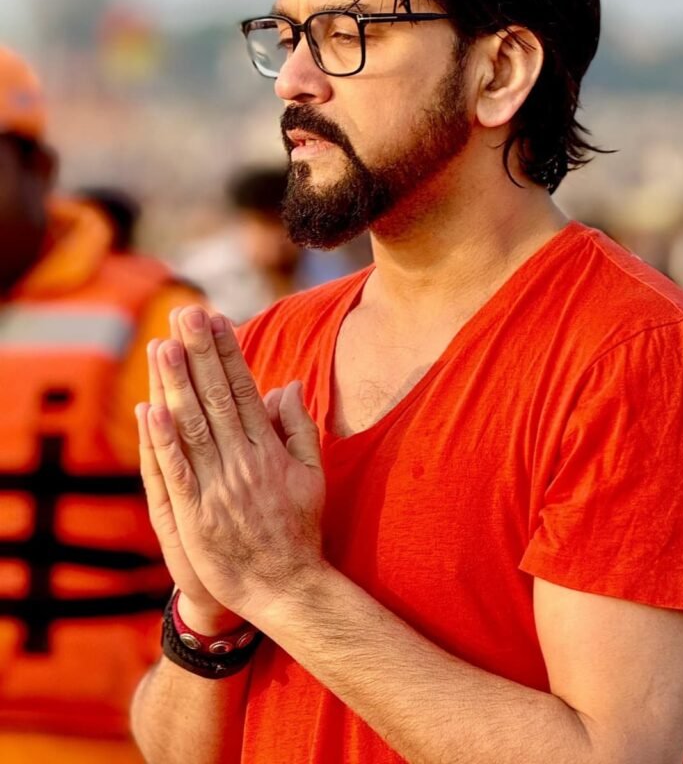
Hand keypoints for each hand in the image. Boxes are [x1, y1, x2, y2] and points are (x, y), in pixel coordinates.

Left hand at [144, 306, 325, 623]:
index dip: (228, 353)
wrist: (287, 589)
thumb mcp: (312, 473)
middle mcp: (244, 463)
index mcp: (269, 450)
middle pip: (217, 398)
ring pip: (193, 428)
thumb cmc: (299, 529)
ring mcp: (219, 489)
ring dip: (177, 385)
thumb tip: (286, 385)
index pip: (244, 390)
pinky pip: (177, 473)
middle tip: (186, 313)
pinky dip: (163, 442)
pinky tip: (150, 409)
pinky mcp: (197, 517)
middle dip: (200, 353)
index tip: (215, 319)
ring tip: (163, 345)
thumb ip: (299, 428)